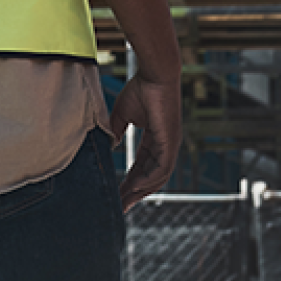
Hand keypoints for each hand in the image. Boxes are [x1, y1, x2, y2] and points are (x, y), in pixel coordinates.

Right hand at [109, 73, 181, 212]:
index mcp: (156, 138)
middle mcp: (165, 145)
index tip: (118, 193)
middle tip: (120, 206)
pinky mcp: (171, 142)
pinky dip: (149, 180)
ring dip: (141, 191)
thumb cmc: (141, 88)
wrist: (154, 74)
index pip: (143, 165)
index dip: (131, 180)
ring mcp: (170, 144)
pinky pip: (161, 168)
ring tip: (125, 202)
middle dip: (135, 192)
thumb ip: (117, 130)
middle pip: (151, 175)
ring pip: (157, 176)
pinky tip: (135, 188)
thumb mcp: (123, 113)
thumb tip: (110, 146)